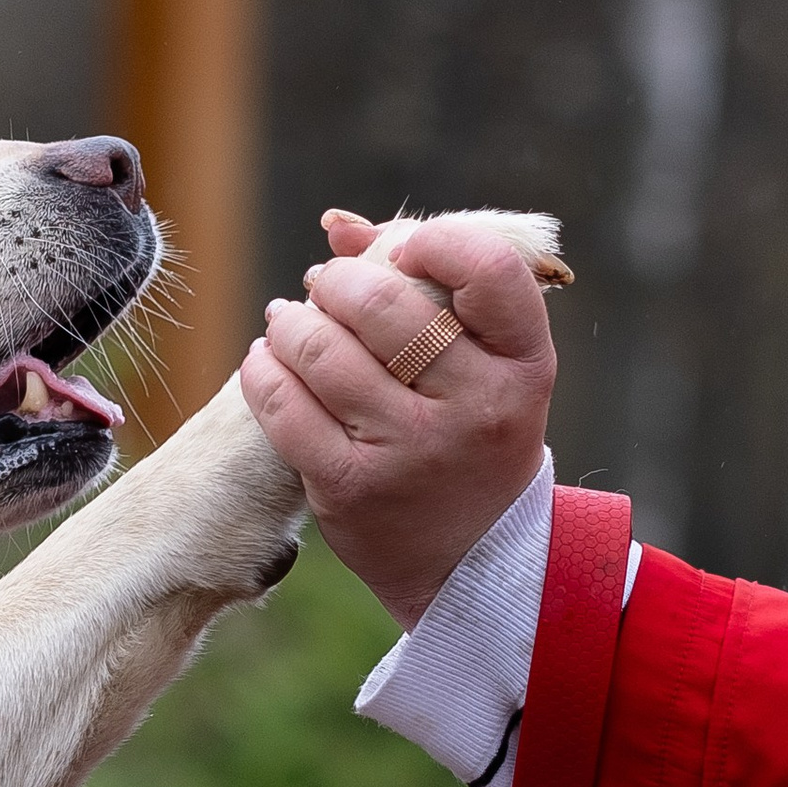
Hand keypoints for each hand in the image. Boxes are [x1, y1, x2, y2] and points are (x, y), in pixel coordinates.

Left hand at [240, 210, 558, 625]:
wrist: (475, 560)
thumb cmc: (474, 433)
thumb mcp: (487, 365)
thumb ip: (431, 284)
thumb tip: (339, 226)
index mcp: (523, 365)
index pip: (489, 269)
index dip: (436, 241)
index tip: (406, 252)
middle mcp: (475, 407)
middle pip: (383, 305)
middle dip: (340, 283)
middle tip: (329, 288)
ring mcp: (411, 452)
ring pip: (322, 351)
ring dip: (292, 324)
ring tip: (290, 323)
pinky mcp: (351, 489)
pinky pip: (285, 407)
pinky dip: (263, 371)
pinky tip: (267, 362)